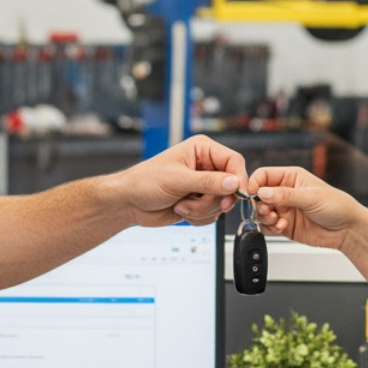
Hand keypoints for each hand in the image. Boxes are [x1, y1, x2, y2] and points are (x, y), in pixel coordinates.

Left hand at [115, 135, 246, 226]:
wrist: (129, 203)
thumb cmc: (145, 182)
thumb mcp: (178, 180)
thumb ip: (208, 182)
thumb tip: (235, 183)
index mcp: (202, 150)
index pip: (234, 161)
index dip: (239, 179)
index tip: (237, 195)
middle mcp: (206, 166)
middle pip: (231, 186)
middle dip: (212, 200)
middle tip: (194, 201)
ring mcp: (204, 186)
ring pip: (222, 203)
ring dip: (201, 210)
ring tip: (181, 204)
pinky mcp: (200, 202)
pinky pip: (213, 215)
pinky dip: (198, 217)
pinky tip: (180, 209)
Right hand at [249, 166, 367, 250]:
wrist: (347, 230)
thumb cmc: (337, 206)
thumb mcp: (311, 197)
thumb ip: (285, 195)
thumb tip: (263, 192)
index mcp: (291, 177)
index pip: (264, 175)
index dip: (255, 184)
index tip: (252, 194)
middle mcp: (285, 192)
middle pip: (259, 195)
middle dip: (258, 204)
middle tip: (266, 210)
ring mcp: (284, 209)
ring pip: (261, 212)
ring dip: (264, 217)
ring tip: (276, 219)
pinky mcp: (284, 225)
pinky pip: (268, 226)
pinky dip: (270, 228)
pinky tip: (281, 226)